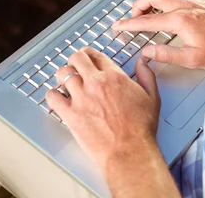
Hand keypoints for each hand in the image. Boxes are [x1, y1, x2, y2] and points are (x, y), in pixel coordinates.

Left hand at [45, 47, 160, 175]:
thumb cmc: (141, 128)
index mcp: (114, 77)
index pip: (96, 55)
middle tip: (75, 64)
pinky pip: (52, 97)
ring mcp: (81, 98)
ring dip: (63, 74)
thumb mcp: (151, 97)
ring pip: (63, 73)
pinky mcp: (70, 115)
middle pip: (77, 58)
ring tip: (65, 80)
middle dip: (75, 59)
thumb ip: (146, 75)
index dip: (91, 54)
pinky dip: (52, 95)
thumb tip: (141, 62)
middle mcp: (96, 83)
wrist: (129, 151)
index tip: (89, 57)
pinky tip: (57, 97)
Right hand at [113, 0, 204, 68]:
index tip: (118, 26)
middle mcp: (184, 5)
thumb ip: (166, 54)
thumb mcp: (192, 59)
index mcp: (180, 21)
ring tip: (148, 9)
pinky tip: (167, 3)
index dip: (129, 24)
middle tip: (134, 17)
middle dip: (137, 5)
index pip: (147, 21)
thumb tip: (148, 52)